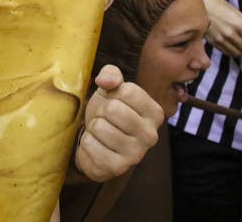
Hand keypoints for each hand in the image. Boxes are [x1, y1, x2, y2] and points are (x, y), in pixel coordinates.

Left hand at [75, 65, 162, 181]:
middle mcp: (151, 135)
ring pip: (100, 126)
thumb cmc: (107, 113)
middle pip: (113, 109)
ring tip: (101, 133)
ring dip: (94, 128)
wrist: (97, 144)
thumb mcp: (110, 88)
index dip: (112, 93)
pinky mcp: (117, 168)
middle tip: (105, 119)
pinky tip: (97, 146)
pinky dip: (87, 142)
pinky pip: (90, 144)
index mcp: (155, 113)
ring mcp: (136, 154)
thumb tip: (105, 81)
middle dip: (101, 111)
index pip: (127, 91)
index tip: (114, 102)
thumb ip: (111, 74)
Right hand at [200, 0, 241, 56]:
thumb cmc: (215, 3)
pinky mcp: (214, 42)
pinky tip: (236, 47)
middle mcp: (230, 34)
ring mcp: (221, 39)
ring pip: (239, 53)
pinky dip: (235, 52)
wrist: (195, 5)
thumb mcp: (233, 9)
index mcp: (238, 24)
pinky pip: (228, 52)